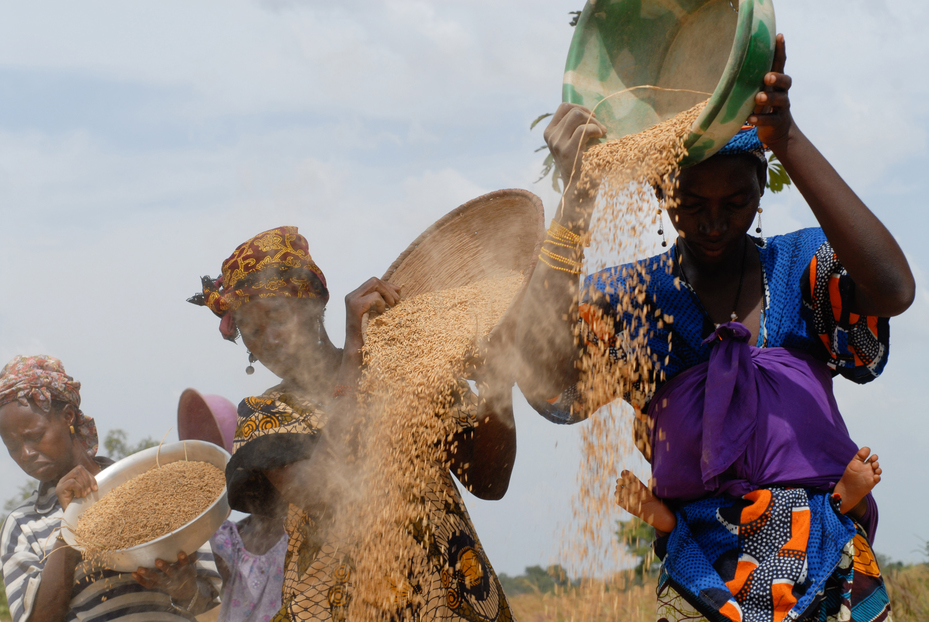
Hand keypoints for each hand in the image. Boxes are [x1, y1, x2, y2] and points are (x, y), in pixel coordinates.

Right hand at [55, 465, 97, 510]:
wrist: (71, 516)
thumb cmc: (79, 504)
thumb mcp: (86, 490)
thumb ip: (89, 483)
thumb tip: (101, 479)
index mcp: (69, 478)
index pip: (81, 468)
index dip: (90, 476)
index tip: (95, 488)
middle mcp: (63, 479)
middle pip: (78, 469)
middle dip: (87, 480)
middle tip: (89, 492)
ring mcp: (60, 484)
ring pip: (75, 474)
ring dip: (83, 485)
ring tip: (83, 495)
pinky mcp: (59, 490)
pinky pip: (72, 482)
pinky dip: (78, 489)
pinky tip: (78, 497)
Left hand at [132, 551, 198, 602]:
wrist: (185, 591)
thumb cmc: (187, 572)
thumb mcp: (192, 565)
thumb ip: (191, 554)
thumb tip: (192, 539)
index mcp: (184, 569)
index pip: (185, 564)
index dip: (183, 559)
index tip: (180, 553)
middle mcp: (175, 576)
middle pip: (169, 572)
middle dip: (164, 567)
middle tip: (157, 561)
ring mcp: (165, 582)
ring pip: (156, 579)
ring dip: (148, 574)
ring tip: (139, 568)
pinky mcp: (157, 586)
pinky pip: (148, 584)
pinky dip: (140, 580)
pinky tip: (133, 573)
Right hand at [343, 277, 400, 348]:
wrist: (356, 346)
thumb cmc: (368, 331)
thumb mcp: (375, 312)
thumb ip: (381, 300)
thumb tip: (397, 290)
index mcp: (355, 296)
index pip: (373, 282)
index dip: (387, 285)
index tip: (397, 293)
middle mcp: (351, 296)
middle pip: (374, 281)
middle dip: (388, 288)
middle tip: (397, 301)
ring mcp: (352, 300)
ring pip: (375, 284)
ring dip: (387, 294)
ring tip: (392, 305)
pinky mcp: (356, 306)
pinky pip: (374, 296)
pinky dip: (381, 303)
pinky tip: (381, 312)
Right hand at [543, 103, 606, 193]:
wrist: (579, 191)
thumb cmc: (580, 166)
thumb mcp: (571, 144)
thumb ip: (573, 129)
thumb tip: (588, 112)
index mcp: (550, 133)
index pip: (563, 107)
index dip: (580, 107)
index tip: (591, 118)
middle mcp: (551, 137)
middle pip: (573, 111)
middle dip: (590, 116)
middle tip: (600, 128)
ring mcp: (557, 144)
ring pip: (577, 116)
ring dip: (594, 122)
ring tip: (601, 132)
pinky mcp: (568, 151)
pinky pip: (583, 129)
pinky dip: (595, 129)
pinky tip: (601, 136)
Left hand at [749, 33, 792, 149]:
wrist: (776, 130)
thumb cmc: (763, 105)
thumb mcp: (757, 90)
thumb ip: (750, 79)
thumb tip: (728, 63)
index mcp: (776, 82)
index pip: (780, 63)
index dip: (781, 50)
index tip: (779, 36)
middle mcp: (782, 92)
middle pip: (786, 81)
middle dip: (777, 77)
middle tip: (766, 76)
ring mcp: (782, 108)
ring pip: (781, 100)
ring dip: (769, 98)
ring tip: (758, 98)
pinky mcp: (778, 122)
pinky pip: (771, 120)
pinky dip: (761, 119)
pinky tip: (751, 118)